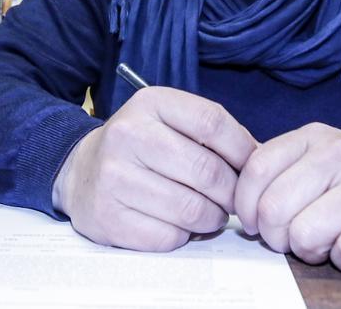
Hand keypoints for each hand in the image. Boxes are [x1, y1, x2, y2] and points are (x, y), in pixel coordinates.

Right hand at [52, 87, 257, 251]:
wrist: (80, 173)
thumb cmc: (139, 147)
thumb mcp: (169, 121)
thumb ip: (212, 132)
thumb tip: (260, 158)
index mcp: (149, 104)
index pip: (212, 122)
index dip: (243, 149)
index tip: (252, 166)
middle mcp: (127, 136)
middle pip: (208, 171)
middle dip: (231, 192)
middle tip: (233, 199)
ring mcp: (115, 178)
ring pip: (192, 209)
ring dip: (212, 218)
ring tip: (208, 212)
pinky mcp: (109, 218)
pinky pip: (169, 236)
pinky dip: (183, 235)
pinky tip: (178, 223)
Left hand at [234, 123, 340, 272]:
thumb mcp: (322, 160)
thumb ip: (281, 171)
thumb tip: (231, 199)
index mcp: (314, 139)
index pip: (254, 172)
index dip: (246, 208)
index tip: (258, 224)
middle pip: (274, 211)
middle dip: (278, 238)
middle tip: (299, 238)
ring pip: (305, 236)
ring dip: (313, 251)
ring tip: (333, 240)